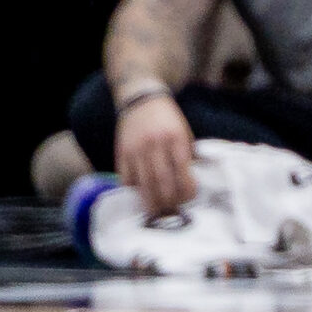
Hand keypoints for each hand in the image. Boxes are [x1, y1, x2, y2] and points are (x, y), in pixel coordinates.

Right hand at [113, 91, 198, 216]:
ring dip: (151, 201)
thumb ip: (186, 155)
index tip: (189, 198)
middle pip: (161, 181)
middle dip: (168, 201)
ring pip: (143, 183)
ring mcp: (136, 149)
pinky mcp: (122, 153)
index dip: (186, 190)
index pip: (182, 171)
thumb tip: (190, 183)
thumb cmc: (167, 119)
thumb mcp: (184, 132)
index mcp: (175, 138)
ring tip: (157, 212)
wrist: (141, 99)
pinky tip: (140, 196)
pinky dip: (134, 191)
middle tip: (173, 211)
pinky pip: (126, 178)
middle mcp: (155, 144)